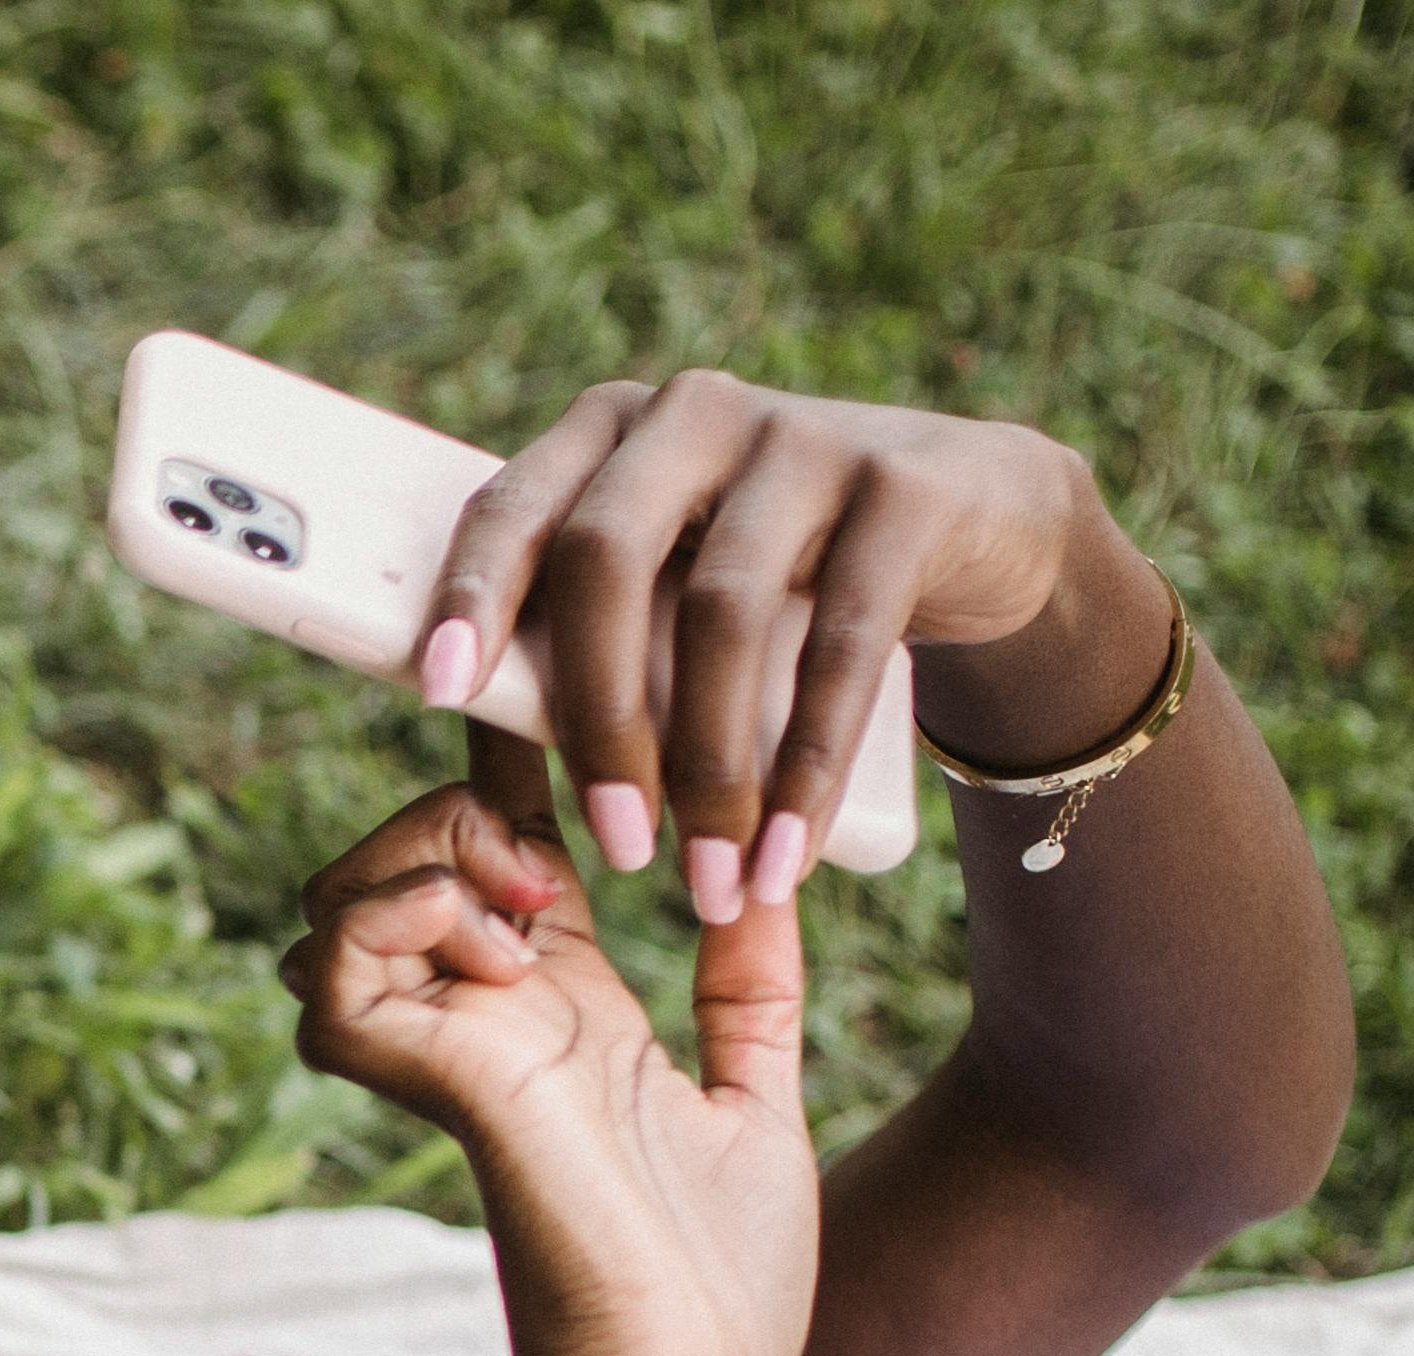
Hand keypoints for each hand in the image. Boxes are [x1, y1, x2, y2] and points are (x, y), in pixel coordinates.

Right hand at [281, 783, 815, 1355]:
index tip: (548, 719)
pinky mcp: (441, 1085)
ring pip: (339, 908)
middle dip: (450, 806)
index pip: (497, 860)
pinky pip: (339, 978)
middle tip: (551, 844)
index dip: (508, 780)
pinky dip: (399, 924)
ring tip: (527, 887)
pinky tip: (505, 940)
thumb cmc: (725, 1287)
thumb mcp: (755, 1099)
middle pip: (393, 862)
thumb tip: (764, 876)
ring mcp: (452, 1055)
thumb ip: (752, 989)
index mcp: (570, 1015)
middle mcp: (493, 1023)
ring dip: (420, 860)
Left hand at [415, 374, 1104, 924]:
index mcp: (609, 433)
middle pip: (605, 558)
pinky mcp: (906, 490)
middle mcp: (695, 414)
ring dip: (709, 766)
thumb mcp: (670, 588)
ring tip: (707, 883)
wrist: (977, 523)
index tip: (436, 692)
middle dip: (598, 717)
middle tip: (616, 849)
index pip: (514, 503)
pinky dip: (808, 766)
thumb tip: (476, 761)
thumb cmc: (775, 581)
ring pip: (723, 611)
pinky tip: (785, 854)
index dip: (471, 593)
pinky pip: (842, 644)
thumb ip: (583, 637)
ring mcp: (806, 436)